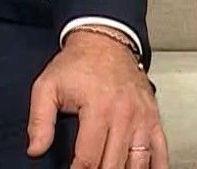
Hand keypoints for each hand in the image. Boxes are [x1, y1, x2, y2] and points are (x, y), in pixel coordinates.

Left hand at [28, 27, 168, 167]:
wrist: (106, 40)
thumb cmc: (77, 64)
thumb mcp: (48, 86)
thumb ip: (40, 120)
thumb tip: (36, 149)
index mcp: (98, 108)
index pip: (89, 158)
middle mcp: (125, 115)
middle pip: (114, 164)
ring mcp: (143, 117)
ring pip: (139, 162)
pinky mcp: (153, 117)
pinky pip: (161, 150)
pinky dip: (157, 166)